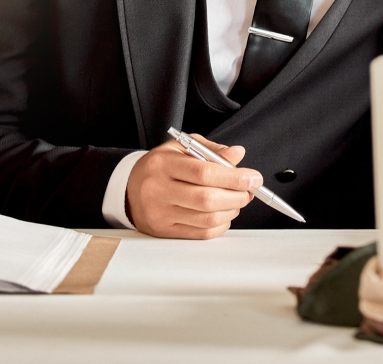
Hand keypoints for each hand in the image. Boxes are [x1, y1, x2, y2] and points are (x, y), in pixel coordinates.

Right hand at [125, 134, 260, 238]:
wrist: (129, 187)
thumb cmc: (160, 166)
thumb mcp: (182, 147)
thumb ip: (211, 150)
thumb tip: (237, 154)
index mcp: (163, 165)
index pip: (204, 172)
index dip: (234, 177)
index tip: (253, 177)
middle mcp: (158, 190)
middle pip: (207, 199)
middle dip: (237, 196)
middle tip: (249, 190)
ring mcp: (160, 214)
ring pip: (206, 219)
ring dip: (231, 210)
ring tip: (237, 200)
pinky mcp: (163, 231)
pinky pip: (200, 234)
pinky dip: (220, 225)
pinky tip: (223, 214)